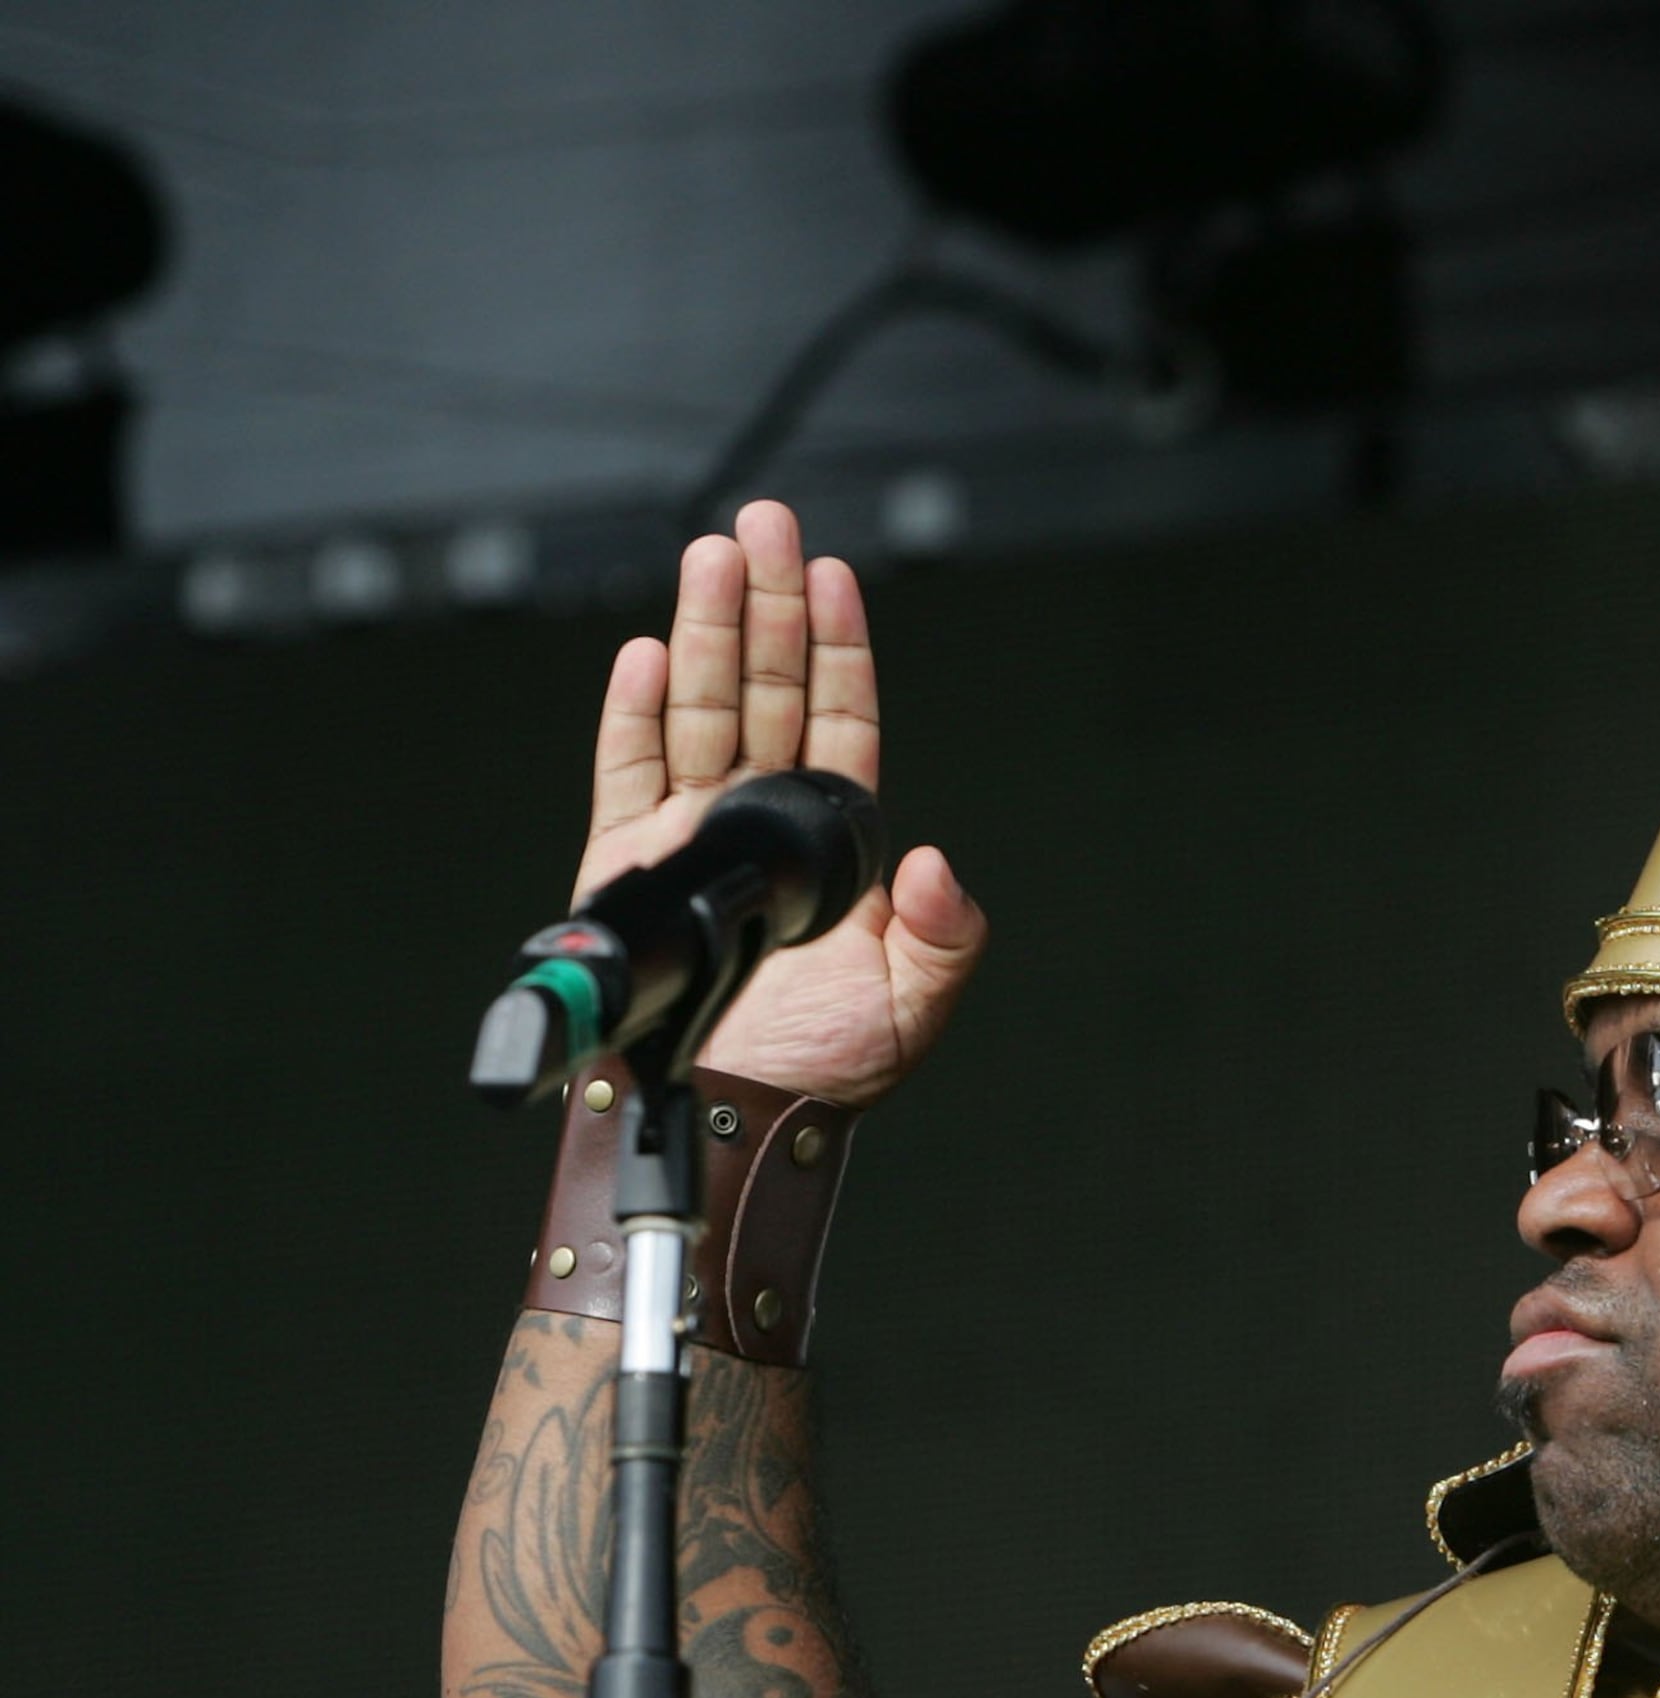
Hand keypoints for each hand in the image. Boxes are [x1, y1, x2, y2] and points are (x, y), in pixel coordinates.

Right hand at [576, 500, 985, 1106]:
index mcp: (830, 844)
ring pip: (697, 710)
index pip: (835, 720)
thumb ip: (943, 933)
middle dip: (767, 605)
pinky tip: (648, 655)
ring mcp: (689, 836)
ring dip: (705, 631)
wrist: (733, 1122)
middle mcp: (756, 825)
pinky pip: (626, 770)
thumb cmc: (822, 1070)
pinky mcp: (626, 864)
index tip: (835, 575)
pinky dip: (634, 712)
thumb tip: (934, 864)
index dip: (836, 648)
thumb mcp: (914, 1004)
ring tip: (715, 555)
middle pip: (762, 691)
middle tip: (767, 522)